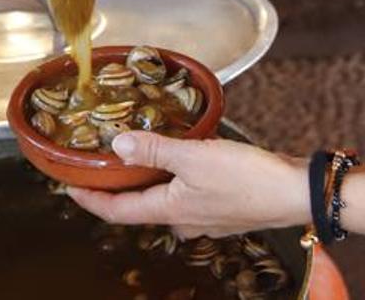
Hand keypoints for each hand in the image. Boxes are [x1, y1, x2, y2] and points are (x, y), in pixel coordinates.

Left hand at [65, 132, 309, 238]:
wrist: (296, 191)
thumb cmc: (248, 178)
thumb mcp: (194, 156)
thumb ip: (154, 149)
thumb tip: (116, 145)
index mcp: (171, 210)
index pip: (117, 211)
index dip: (90, 200)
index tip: (68, 188)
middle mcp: (184, 219)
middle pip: (140, 206)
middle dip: (119, 187)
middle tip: (101, 165)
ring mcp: (205, 216)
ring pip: (166, 199)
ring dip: (150, 179)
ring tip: (140, 151)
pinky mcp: (224, 205)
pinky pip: (189, 193)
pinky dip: (177, 176)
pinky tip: (184, 154)